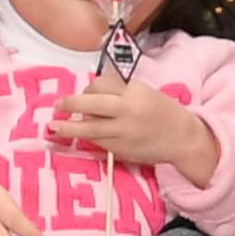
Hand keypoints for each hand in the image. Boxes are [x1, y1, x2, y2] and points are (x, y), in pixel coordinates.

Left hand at [47, 75, 217, 182]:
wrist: (181, 138)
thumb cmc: (161, 111)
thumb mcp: (142, 92)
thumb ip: (118, 91)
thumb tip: (88, 94)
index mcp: (134, 93)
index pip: (101, 85)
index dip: (90, 88)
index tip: (87, 90)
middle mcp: (127, 112)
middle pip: (91, 105)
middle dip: (71, 104)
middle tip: (58, 104)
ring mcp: (123, 133)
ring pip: (89, 128)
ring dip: (69, 127)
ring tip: (53, 127)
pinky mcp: (121, 150)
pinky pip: (98, 141)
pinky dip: (89, 136)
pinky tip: (82, 134)